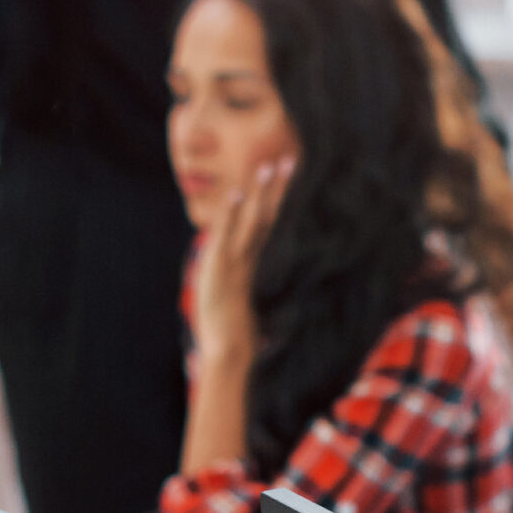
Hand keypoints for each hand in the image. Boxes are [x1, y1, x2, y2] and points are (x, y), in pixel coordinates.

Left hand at [191, 158, 293, 362]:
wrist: (231, 353)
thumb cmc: (240, 340)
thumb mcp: (248, 312)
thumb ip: (257, 299)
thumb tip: (268, 309)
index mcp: (257, 266)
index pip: (272, 227)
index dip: (278, 202)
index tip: (287, 179)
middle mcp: (252, 260)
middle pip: (269, 216)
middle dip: (278, 188)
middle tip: (289, 159)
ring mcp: (238, 263)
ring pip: (252, 220)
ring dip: (259, 192)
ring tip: (267, 166)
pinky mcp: (222, 269)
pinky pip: (227, 236)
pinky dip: (230, 214)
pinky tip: (235, 193)